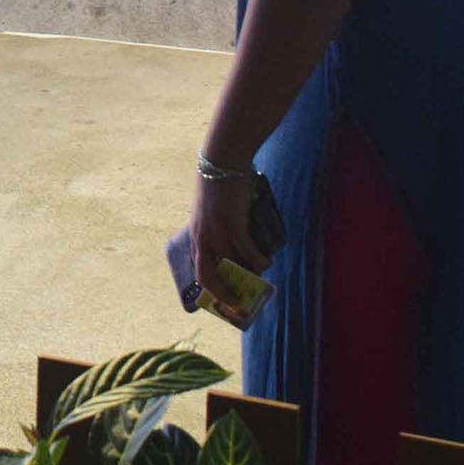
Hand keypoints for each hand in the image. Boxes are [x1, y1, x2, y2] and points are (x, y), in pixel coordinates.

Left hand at [188, 170, 267, 312]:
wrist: (222, 161)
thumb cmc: (218, 184)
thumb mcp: (209, 211)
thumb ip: (217, 228)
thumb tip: (235, 246)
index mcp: (196, 235)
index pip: (198, 271)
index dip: (210, 289)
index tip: (223, 300)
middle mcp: (203, 238)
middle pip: (209, 277)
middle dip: (224, 294)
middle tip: (240, 302)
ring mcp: (217, 232)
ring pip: (233, 266)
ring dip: (249, 275)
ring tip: (261, 275)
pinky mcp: (234, 224)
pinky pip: (248, 251)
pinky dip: (259, 260)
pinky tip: (267, 261)